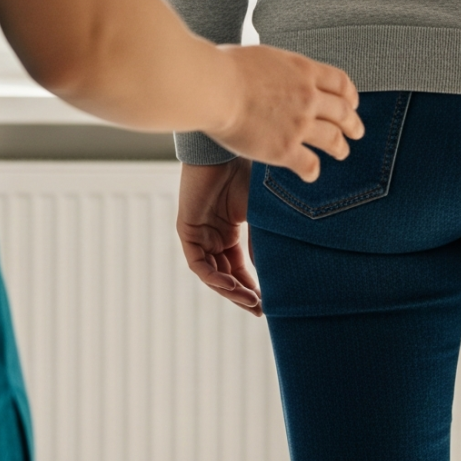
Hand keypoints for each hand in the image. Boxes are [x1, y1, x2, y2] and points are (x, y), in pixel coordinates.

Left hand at [178, 160, 260, 313]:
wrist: (227, 150)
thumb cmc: (248, 174)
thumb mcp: (261, 216)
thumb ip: (262, 244)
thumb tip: (273, 275)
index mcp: (230, 232)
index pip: (239, 269)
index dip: (252, 288)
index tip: (268, 305)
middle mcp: (213, 236)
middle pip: (225, 276)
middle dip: (242, 295)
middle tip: (260, 309)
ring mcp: (199, 234)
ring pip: (211, 274)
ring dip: (230, 290)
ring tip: (250, 302)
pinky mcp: (187, 230)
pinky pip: (197, 263)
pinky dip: (212, 277)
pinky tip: (229, 286)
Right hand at [205, 45, 361, 181]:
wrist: (214, 87)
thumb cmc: (224, 67)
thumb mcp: (262, 56)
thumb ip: (276, 68)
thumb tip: (271, 72)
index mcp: (303, 71)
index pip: (340, 83)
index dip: (350, 95)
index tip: (351, 103)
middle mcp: (308, 97)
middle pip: (343, 112)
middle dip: (353, 124)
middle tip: (356, 132)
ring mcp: (299, 124)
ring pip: (333, 139)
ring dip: (340, 148)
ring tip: (342, 153)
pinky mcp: (285, 149)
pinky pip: (310, 165)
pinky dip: (313, 171)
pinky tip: (310, 173)